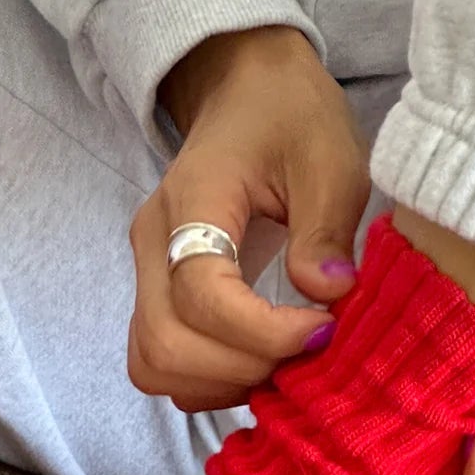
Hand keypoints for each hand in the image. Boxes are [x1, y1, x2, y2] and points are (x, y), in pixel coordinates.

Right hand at [128, 25, 370, 412]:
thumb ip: (326, 226)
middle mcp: (153, 244)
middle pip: (166, 344)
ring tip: (281, 363)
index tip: (322, 328)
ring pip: (152, 365)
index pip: (201, 295)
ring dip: (218, 383)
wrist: (245, 91)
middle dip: (241, 368)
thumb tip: (329, 294)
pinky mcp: (156, 296)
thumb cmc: (290, 117)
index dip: (263, 332)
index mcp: (192, 201)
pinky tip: (256, 363)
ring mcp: (145, 273)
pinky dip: (205, 381)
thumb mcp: (329, 156)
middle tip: (304, 354)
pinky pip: (159, 364)